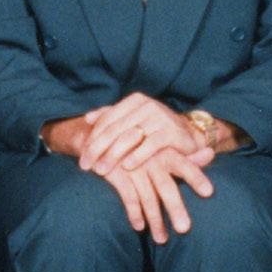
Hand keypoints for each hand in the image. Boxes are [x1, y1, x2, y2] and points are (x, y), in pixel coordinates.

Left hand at [78, 94, 201, 176]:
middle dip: (97, 149)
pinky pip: (150, 145)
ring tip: (101, 170)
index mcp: (135, 100)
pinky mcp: (171, 131)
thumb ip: (112, 117)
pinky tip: (127, 167)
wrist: (189, 135)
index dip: (92, 138)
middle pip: (114, 129)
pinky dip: (137, 156)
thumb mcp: (134, 121)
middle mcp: (147, 105)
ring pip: (129, 137)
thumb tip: (87, 118)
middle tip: (85, 166)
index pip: (107, 119)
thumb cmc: (156, 130)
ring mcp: (160, 117)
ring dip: (112, 156)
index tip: (81, 156)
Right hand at [104, 143, 214, 243]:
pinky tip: (139, 227)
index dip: (196, 177)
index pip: (185, 165)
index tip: (209, 192)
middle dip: (175, 209)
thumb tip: (211, 154)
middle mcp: (151, 159)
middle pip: (166, 187)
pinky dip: (134, 213)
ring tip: (162, 240)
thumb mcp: (163, 147)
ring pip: (147, 197)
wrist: (103, 136)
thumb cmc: (141, 145)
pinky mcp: (116, 173)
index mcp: (165, 152)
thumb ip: (187, 156)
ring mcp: (133, 167)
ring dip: (155, 220)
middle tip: (184, 229)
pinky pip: (128, 197)